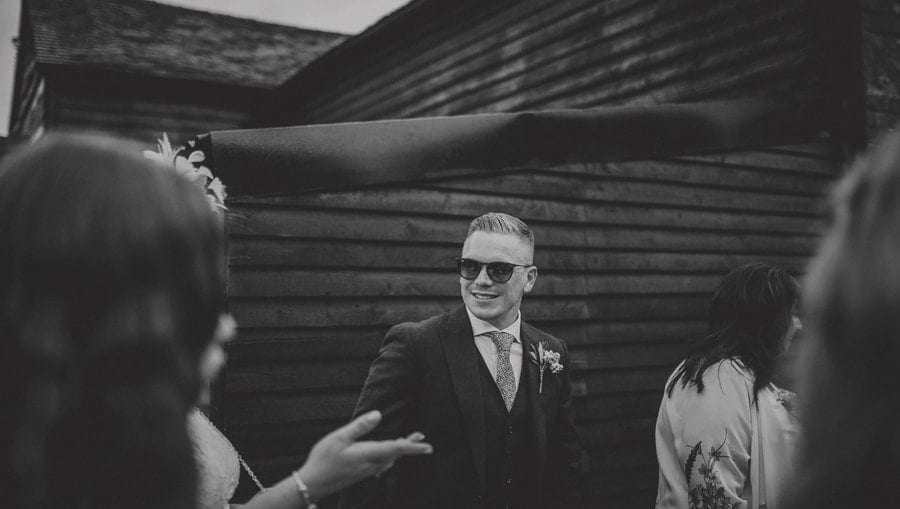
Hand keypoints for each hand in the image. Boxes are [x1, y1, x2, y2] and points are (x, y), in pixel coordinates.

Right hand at [295, 410, 431, 500]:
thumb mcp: (339, 437)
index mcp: (368, 454)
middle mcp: (371, 464)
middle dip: (410, 446)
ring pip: (389, 460)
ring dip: (399, 451)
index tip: (427, 446)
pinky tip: (386, 455)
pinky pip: (381, 464)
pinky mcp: (361, 473)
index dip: (413, 447)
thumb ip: (360, 426)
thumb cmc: (324, 459)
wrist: (312, 483)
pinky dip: (389, 456)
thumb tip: (378, 414)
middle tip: (422, 438)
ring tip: (407, 441)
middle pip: (396, 454)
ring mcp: (366, 471)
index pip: (396, 449)